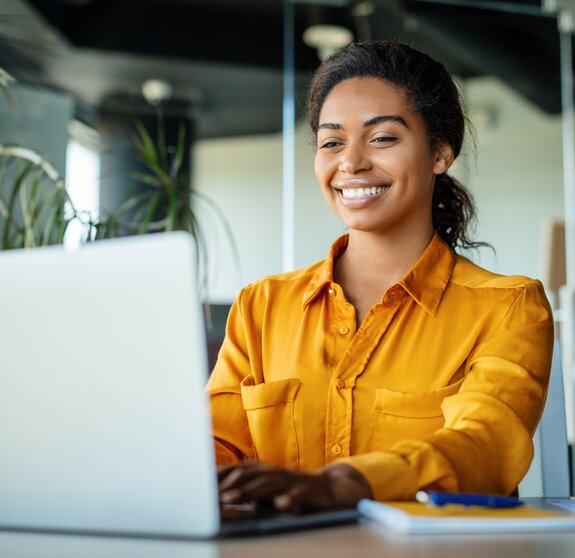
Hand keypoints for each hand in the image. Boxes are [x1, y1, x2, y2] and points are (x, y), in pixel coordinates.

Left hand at [218, 461, 371, 512]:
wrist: (329, 489)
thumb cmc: (292, 491)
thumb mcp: (267, 492)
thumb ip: (246, 493)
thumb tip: (219, 499)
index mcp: (263, 471)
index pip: (237, 470)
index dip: (218, 476)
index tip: (199, 486)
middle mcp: (275, 472)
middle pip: (248, 475)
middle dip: (227, 484)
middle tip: (209, 495)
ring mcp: (291, 480)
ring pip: (268, 483)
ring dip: (248, 491)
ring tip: (231, 499)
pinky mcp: (309, 490)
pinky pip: (299, 494)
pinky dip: (289, 499)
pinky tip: (280, 505)